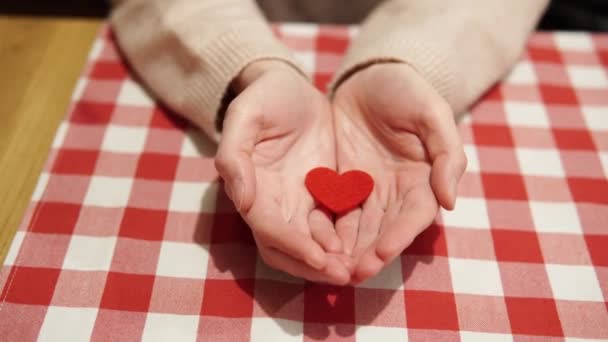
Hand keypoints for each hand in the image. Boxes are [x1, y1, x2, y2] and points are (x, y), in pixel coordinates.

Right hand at [215, 60, 350, 283]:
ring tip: (361, 267)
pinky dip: (349, 240)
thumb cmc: (263, 97)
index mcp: (253, 188)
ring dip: (333, 260)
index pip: (268, 228)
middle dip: (313, 265)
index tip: (319, 258)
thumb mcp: (245, 115)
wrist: (289, 86)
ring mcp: (300, 201)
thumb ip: (235, 155)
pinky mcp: (324, 194)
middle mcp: (274, 203)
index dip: (292, 245)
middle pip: (289, 248)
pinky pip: (336, 225)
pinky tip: (371, 244)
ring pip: (314, 243)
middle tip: (344, 275)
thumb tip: (241, 200)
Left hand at [332, 63, 466, 282]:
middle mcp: (395, 191)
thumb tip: (450, 202)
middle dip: (369, 253)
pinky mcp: (341, 183)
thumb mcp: (432, 112)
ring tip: (332, 269)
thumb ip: (447, 153)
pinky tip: (314, 244)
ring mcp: (366, 189)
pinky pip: (333, 209)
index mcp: (422, 178)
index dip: (400, 235)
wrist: (370, 75)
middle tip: (351, 274)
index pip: (414, 214)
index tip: (383, 252)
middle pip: (384, 229)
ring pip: (358, 226)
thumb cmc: (407, 90)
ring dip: (347, 249)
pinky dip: (326, 228)